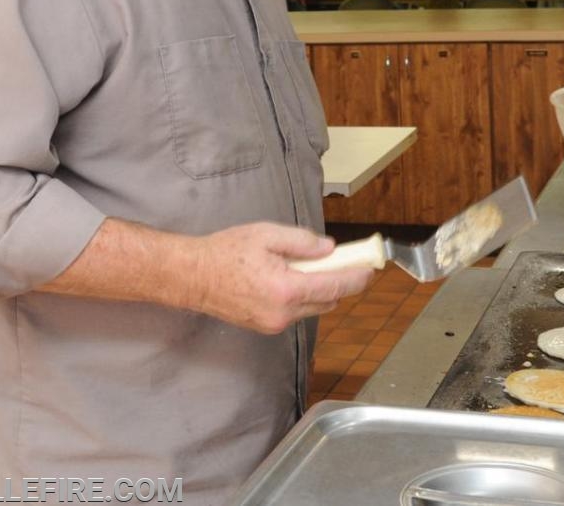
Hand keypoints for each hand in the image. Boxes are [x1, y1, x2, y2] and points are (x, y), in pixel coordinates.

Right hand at [181, 222, 373, 333]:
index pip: (333, 286)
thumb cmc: (226, 251)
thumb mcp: (267, 235)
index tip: (370, 270)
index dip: (356, 278)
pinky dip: (302, 298)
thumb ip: (302, 242)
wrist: (193, 276)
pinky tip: (292, 279)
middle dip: (340, 283)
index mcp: (286, 289)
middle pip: (327, 301)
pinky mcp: (265, 327)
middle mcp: (283, 313)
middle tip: (346, 263)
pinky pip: (295, 313)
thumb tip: (329, 249)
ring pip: (312, 308)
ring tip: (313, 267)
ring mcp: (274, 324)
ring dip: (320, 291)